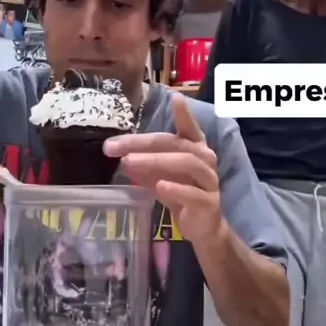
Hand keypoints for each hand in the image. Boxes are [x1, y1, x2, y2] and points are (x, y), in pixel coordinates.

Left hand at [103, 93, 221, 243]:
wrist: (203, 228)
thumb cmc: (182, 195)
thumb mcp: (160, 176)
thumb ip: (144, 165)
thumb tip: (120, 155)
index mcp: (195, 149)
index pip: (189, 127)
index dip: (184, 114)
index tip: (176, 97)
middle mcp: (205, 160)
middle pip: (176, 144)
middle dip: (144, 144)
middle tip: (116, 146)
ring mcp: (209, 181)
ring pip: (187, 164)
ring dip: (156, 161)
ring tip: (130, 162)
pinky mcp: (208, 203)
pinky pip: (192, 193)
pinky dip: (175, 188)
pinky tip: (159, 186)